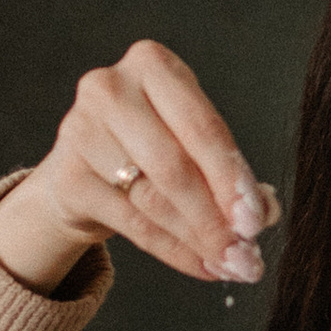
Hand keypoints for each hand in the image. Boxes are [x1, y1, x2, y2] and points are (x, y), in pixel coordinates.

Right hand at [0, 40, 279, 295]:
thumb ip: (231, 173)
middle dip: (216, 217)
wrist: (85, 167)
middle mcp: (110, 88)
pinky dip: (173, 250)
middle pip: (175, 166)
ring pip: (154, 199)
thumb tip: (264, 212)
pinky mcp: (66, 175)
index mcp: (152, 64)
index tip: (256, 220)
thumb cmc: (152, 145)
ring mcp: (81, 130)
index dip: (232, 179)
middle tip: (246, 254)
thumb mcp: (194, 144)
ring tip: (231, 263)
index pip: (202, 128)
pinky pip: (132, 223)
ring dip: (199, 239)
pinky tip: (202, 265)